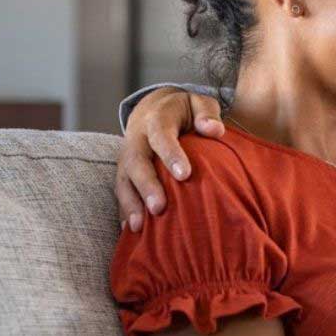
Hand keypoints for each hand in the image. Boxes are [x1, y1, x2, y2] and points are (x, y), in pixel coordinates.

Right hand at [115, 88, 223, 231]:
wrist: (155, 109)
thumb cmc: (185, 111)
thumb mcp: (199, 103)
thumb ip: (207, 113)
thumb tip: (214, 129)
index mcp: (157, 120)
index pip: (161, 135)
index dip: (170, 154)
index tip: (184, 175)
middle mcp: (137, 140)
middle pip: (136, 162)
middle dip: (147, 186)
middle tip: (159, 208)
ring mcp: (127, 158)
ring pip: (123, 181)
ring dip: (130, 204)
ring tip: (140, 227)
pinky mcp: (124, 174)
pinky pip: (121, 193)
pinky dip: (124, 212)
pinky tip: (132, 232)